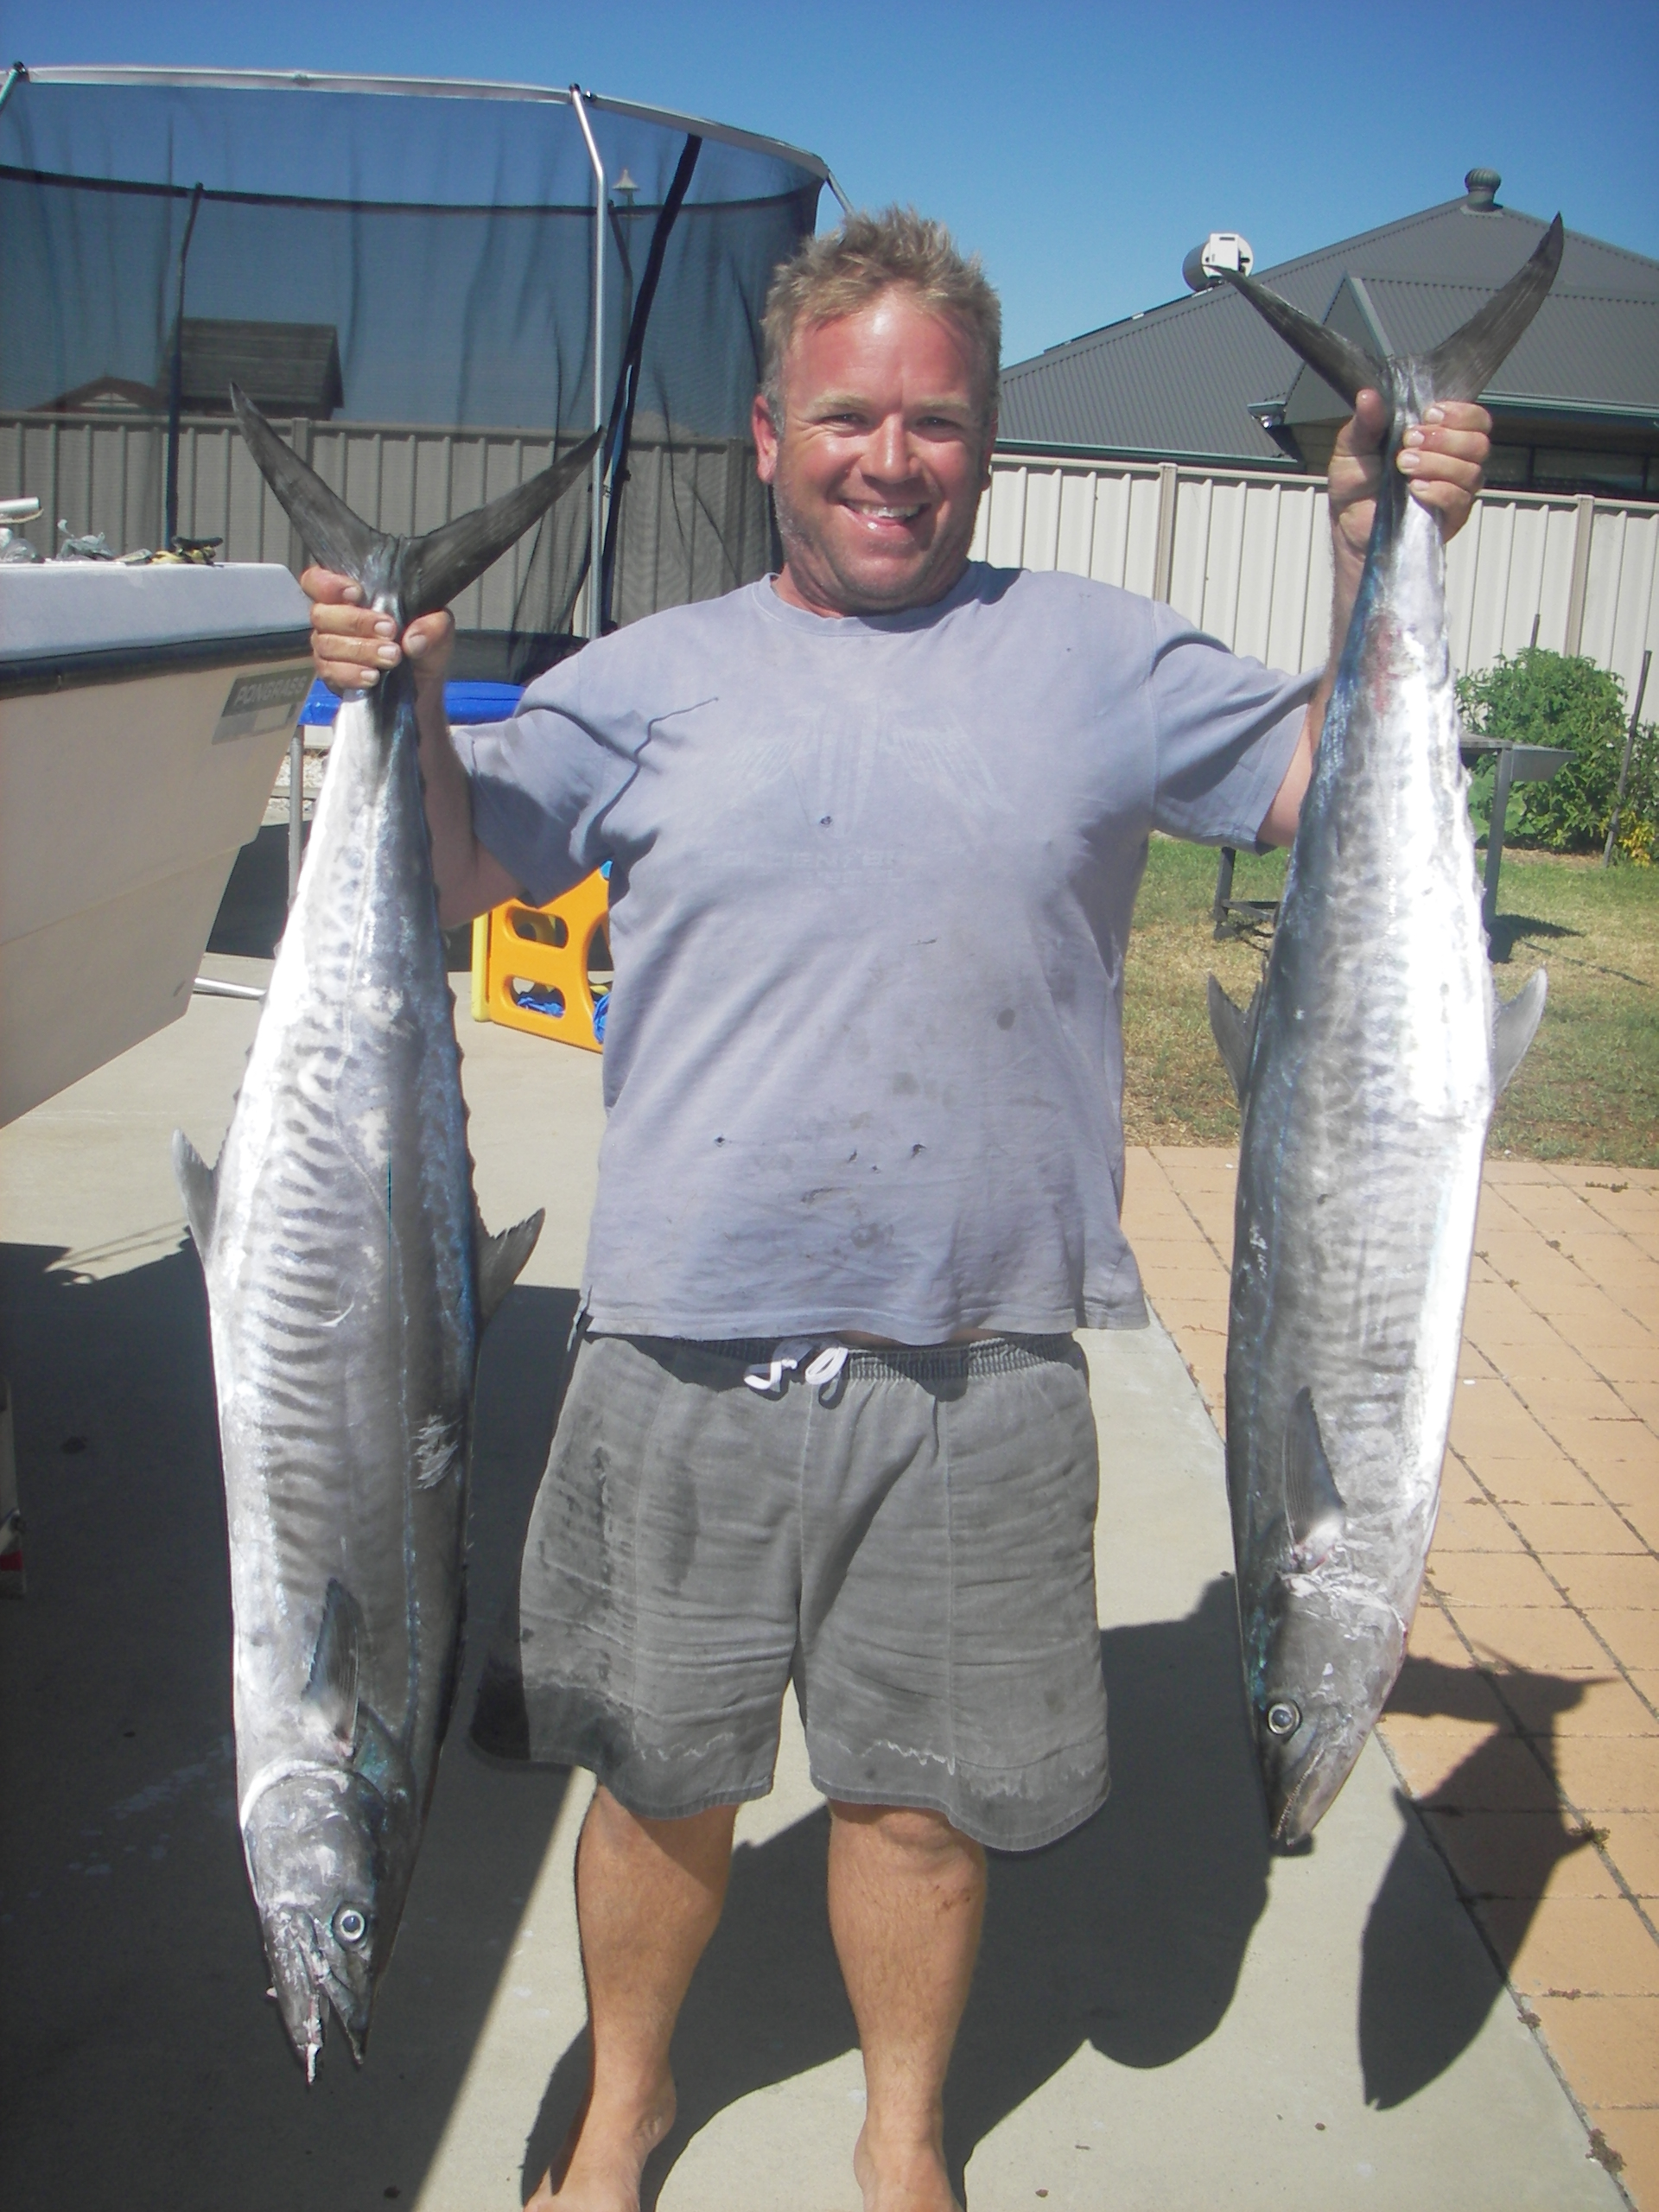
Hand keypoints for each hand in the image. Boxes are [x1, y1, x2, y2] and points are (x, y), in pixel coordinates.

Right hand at [301, 567, 454, 696]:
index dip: (327, 584)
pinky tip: (372, 677)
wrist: (422, 685)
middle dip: (356, 622)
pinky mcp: (331, 674)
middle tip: (389, 631)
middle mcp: (332, 618)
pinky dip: (351, 673)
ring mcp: (328, 647)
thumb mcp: (439, 630)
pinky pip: (330, 671)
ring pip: (326, 643)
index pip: (316, 581)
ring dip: (360, 650)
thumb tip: (413, 639)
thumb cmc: (423, 644)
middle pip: (321, 614)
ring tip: (392, 657)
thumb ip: (434, 626)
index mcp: (350, 596)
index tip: (356, 593)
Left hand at [1328, 392, 1491, 570]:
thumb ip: (1365, 423)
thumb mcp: (1353, 449)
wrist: (1347, 527)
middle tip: (1409, 441)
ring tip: (1404, 465)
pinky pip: (1459, 500)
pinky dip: (1438, 490)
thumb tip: (1369, 395)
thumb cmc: (1355, 485)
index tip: (1429, 414)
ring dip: (1437, 463)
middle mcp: (1454, 461)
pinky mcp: (1449, 518)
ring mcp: (1455, 490)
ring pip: (1471, 471)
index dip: (1461, 412)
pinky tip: (1414, 488)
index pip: (1475, 418)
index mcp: (1440, 437)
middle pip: (1479, 442)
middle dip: (1444, 438)